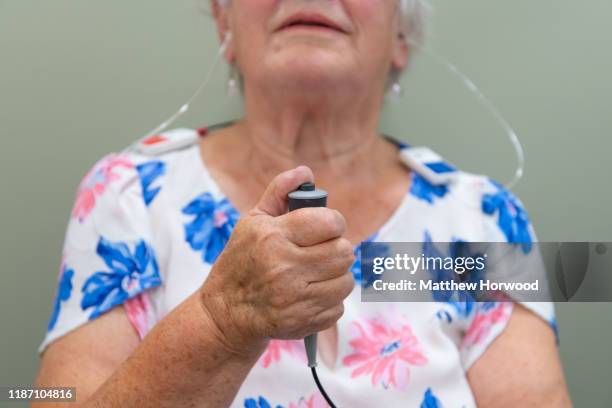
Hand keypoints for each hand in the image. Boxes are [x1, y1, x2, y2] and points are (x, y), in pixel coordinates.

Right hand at [198, 166, 354, 356]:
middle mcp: (284, 269)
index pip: (330, 222)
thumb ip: (279, 193)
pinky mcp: (302, 322)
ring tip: (315, 273)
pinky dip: (329, 300)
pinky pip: (338, 306)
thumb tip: (305, 172)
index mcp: (273, 237)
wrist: (225, 313)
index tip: (325, 227)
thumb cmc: (241, 261)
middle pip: (344, 252)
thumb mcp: (252, 222)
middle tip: (322, 250)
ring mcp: (294, 299)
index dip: (333, 222)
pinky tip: (309, 294)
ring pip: (345, 280)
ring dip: (335, 276)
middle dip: (337, 248)